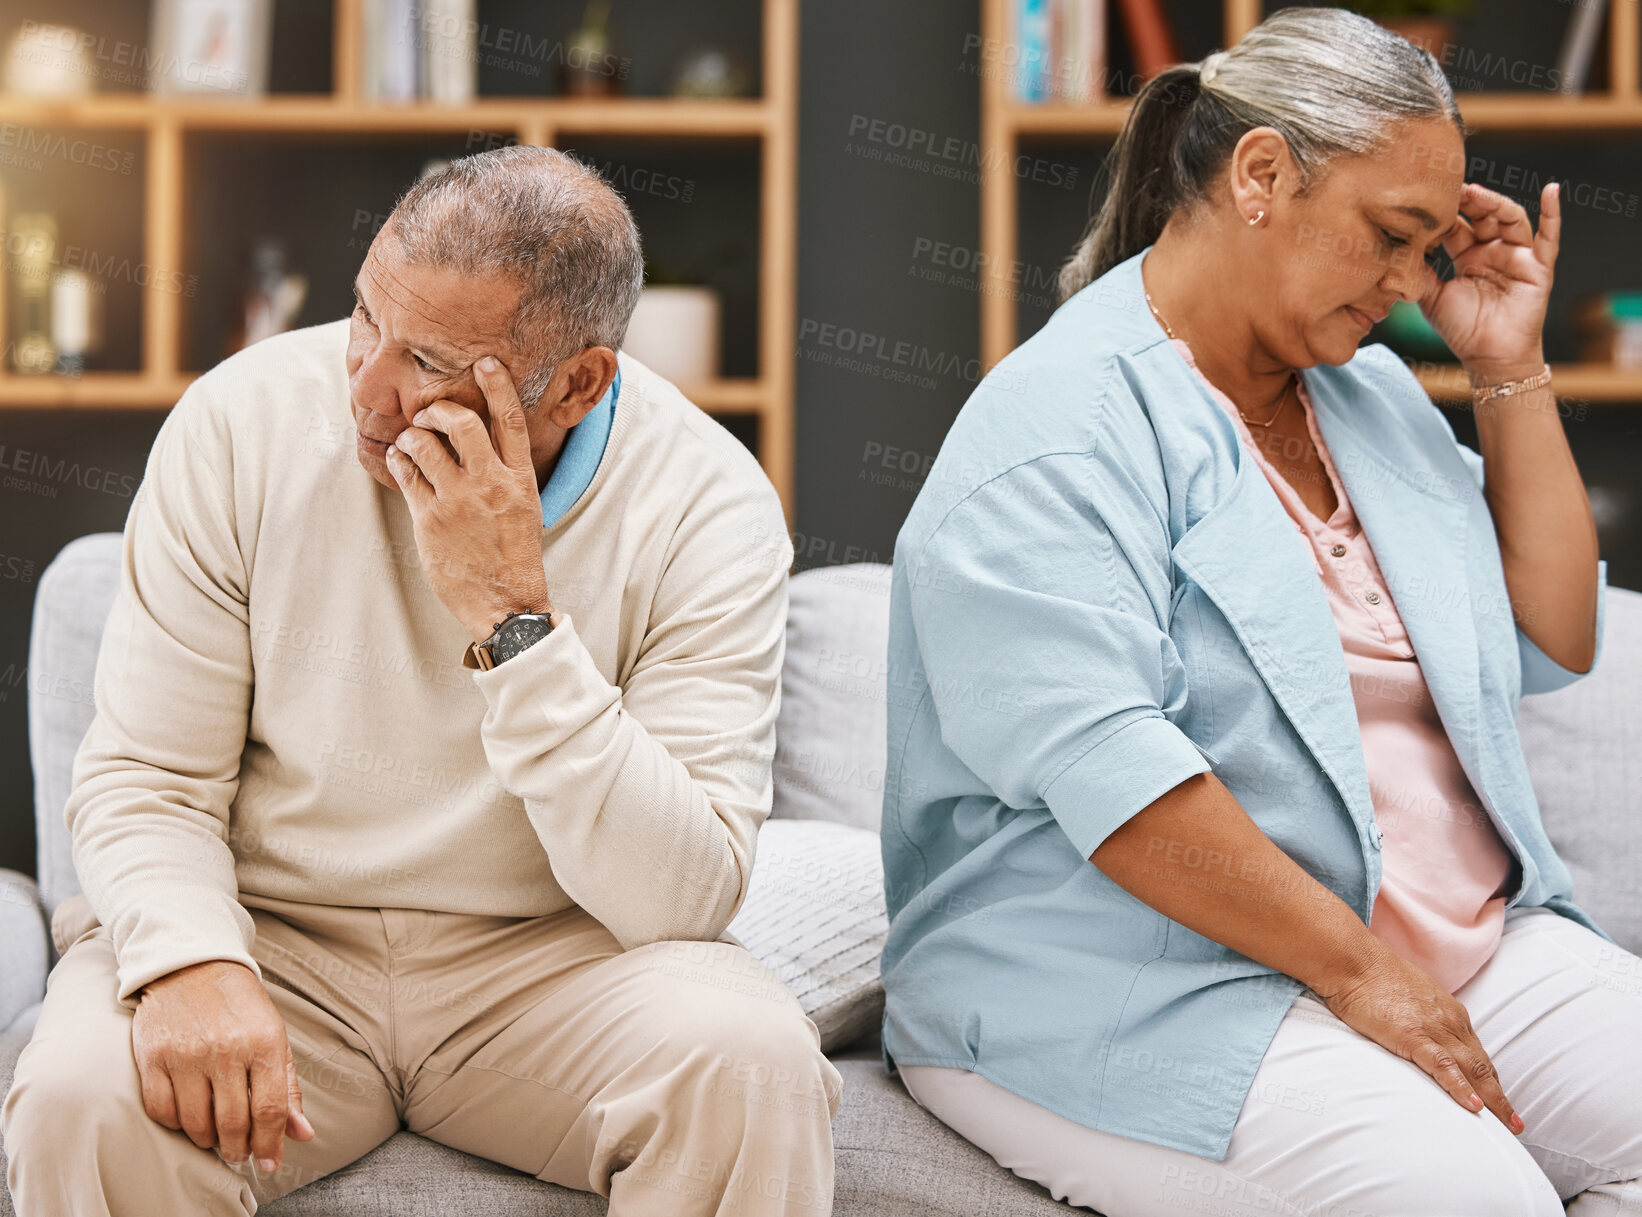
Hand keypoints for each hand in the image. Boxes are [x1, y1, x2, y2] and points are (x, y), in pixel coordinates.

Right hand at [131, 960, 314, 1171]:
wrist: (193, 964)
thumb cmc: (240, 1006)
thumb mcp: (275, 1037)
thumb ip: (288, 1087)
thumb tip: (302, 1134)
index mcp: (263, 1042)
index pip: (269, 1109)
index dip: (271, 1144)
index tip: (269, 1163)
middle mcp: (225, 1049)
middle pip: (232, 1123)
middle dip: (239, 1148)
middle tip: (240, 1152)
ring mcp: (185, 1054)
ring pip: (196, 1124)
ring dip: (208, 1140)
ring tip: (216, 1135)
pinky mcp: (152, 1056)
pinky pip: (162, 1111)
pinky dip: (176, 1124)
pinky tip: (188, 1117)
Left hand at [384, 355, 552, 643]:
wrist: (505, 603)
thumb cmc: (514, 558)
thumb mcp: (524, 509)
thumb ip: (504, 475)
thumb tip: (479, 444)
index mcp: (520, 481)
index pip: (510, 421)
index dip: (498, 386)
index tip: (485, 363)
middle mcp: (490, 485)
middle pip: (462, 422)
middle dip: (440, 410)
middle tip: (430, 416)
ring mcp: (458, 501)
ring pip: (426, 444)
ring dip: (412, 435)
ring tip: (410, 440)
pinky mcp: (430, 519)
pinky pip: (406, 474)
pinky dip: (399, 460)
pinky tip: (400, 462)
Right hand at [1315, 939, 1524, 1133]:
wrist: (1352, 959)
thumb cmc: (1371, 976)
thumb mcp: (1407, 998)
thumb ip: (1420, 1018)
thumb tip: (1417, 1035)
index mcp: (1450, 1013)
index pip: (1476, 1054)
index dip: (1489, 1081)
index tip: (1497, 1102)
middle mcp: (1450, 1021)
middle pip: (1483, 1066)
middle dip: (1500, 1097)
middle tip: (1515, 1124)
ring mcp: (1434, 1028)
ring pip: (1473, 1069)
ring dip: (1493, 1100)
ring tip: (1507, 1125)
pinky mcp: (1412, 1035)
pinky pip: (1443, 1066)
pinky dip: (1460, 1088)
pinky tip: (1473, 1107)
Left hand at [1418, 180, 1558, 382]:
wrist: (1488, 358)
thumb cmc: (1462, 330)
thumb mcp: (1432, 298)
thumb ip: (1419, 273)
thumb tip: (1395, 248)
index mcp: (1468, 255)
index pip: (1458, 225)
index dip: (1446, 213)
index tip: (1427, 198)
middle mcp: (1494, 251)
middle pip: (1484, 216)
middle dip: (1469, 201)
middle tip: (1450, 188)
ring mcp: (1518, 257)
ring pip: (1510, 219)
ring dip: (1495, 203)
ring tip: (1476, 192)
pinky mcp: (1538, 268)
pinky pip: (1549, 238)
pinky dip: (1553, 214)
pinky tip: (1552, 190)